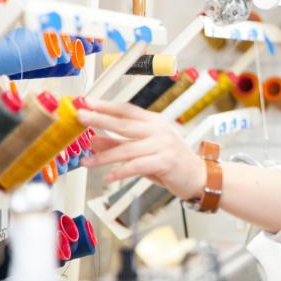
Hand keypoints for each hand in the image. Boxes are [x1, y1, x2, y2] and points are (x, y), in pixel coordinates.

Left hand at [77, 99, 205, 199]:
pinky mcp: (166, 162)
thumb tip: (93, 140)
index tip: (87, 103)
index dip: (106, 106)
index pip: (127, 110)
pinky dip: (121, 172)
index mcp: (155, 122)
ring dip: (104, 156)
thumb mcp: (143, 151)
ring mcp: (163, 145)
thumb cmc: (172, 163)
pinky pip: (137, 166)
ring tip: (87, 162)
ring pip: (127, 149)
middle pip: (124, 123)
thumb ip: (119, 145)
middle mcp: (159, 130)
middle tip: (81, 117)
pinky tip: (109, 177)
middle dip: (100, 120)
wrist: (199, 176)